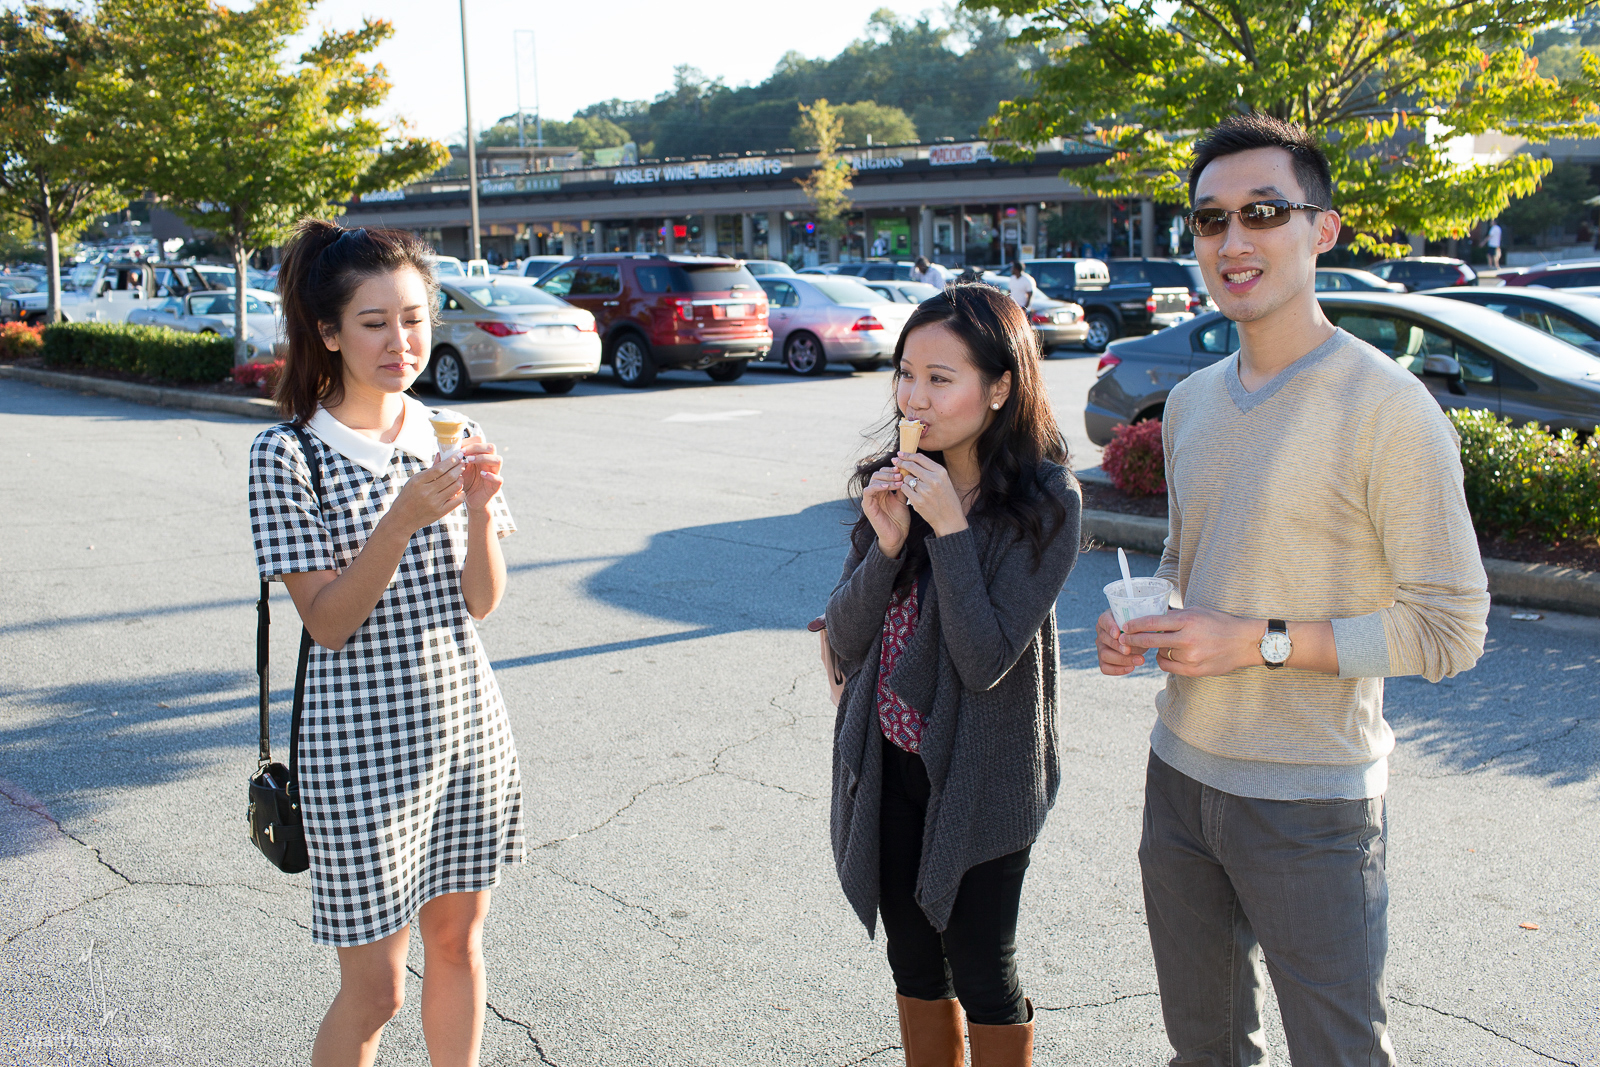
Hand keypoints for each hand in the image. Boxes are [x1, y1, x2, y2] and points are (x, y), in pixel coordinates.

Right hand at [388, 453, 465, 534]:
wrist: (402, 518)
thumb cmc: (408, 496)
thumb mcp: (415, 481)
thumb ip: (430, 470)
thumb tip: (441, 455)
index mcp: (418, 482)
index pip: (439, 468)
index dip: (451, 461)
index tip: (458, 456)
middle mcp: (426, 492)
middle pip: (449, 477)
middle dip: (459, 468)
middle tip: (462, 463)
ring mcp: (434, 503)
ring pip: (455, 487)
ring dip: (460, 479)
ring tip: (460, 476)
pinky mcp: (440, 512)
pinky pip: (457, 500)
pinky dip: (461, 493)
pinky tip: (460, 489)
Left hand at [457, 435, 503, 512]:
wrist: (469, 500)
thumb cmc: (463, 483)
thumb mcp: (456, 470)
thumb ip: (451, 461)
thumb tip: (440, 452)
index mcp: (480, 456)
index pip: (480, 441)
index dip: (469, 442)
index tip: (458, 448)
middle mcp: (489, 462)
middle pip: (491, 447)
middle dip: (476, 447)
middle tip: (464, 454)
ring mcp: (494, 473)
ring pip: (498, 460)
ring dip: (484, 458)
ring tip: (470, 461)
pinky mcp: (495, 485)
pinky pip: (499, 478)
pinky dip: (491, 475)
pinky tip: (482, 475)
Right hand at [862, 464, 910, 557]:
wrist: (897, 537)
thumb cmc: (900, 520)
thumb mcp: (903, 500)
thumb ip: (902, 488)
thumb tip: (906, 472)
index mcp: (883, 491)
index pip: (884, 473)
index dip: (892, 469)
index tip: (903, 468)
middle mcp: (875, 493)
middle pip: (878, 474)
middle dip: (890, 472)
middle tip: (900, 473)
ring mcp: (870, 499)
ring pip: (873, 480)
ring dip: (886, 478)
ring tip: (898, 480)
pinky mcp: (867, 506)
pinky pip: (868, 491)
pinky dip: (878, 486)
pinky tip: (888, 487)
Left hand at [893, 452, 967, 537]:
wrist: (949, 519)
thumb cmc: (946, 499)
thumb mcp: (944, 481)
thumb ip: (931, 470)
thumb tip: (912, 459)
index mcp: (941, 472)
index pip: (920, 458)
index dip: (908, 454)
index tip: (900, 453)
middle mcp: (933, 480)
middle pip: (911, 466)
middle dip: (901, 462)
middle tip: (895, 461)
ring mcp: (925, 491)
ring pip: (906, 478)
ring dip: (905, 480)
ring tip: (913, 486)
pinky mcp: (917, 501)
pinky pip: (905, 489)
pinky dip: (905, 489)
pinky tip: (911, 492)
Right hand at [1096, 609, 1150, 675]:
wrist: (1137, 636)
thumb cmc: (1137, 626)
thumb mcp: (1138, 622)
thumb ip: (1137, 625)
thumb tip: (1142, 633)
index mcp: (1106, 619)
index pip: (1104, 621)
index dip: (1110, 627)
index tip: (1118, 634)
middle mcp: (1101, 633)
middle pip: (1104, 639)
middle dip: (1118, 646)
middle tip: (1129, 649)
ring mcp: (1101, 647)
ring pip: (1105, 655)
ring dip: (1122, 659)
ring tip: (1140, 660)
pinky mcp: (1103, 660)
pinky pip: (1105, 668)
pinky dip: (1118, 670)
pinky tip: (1132, 668)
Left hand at [1118, 607, 1262, 676]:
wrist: (1244, 642)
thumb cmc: (1219, 623)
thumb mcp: (1197, 612)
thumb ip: (1175, 616)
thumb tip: (1150, 619)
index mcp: (1187, 621)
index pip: (1153, 623)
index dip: (1135, 625)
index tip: (1124, 626)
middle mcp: (1187, 639)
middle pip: (1150, 640)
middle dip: (1133, 640)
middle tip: (1123, 640)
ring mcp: (1190, 657)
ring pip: (1160, 654)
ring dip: (1157, 649)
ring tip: (1167, 644)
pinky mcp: (1193, 670)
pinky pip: (1168, 666)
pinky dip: (1165, 660)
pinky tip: (1170, 654)